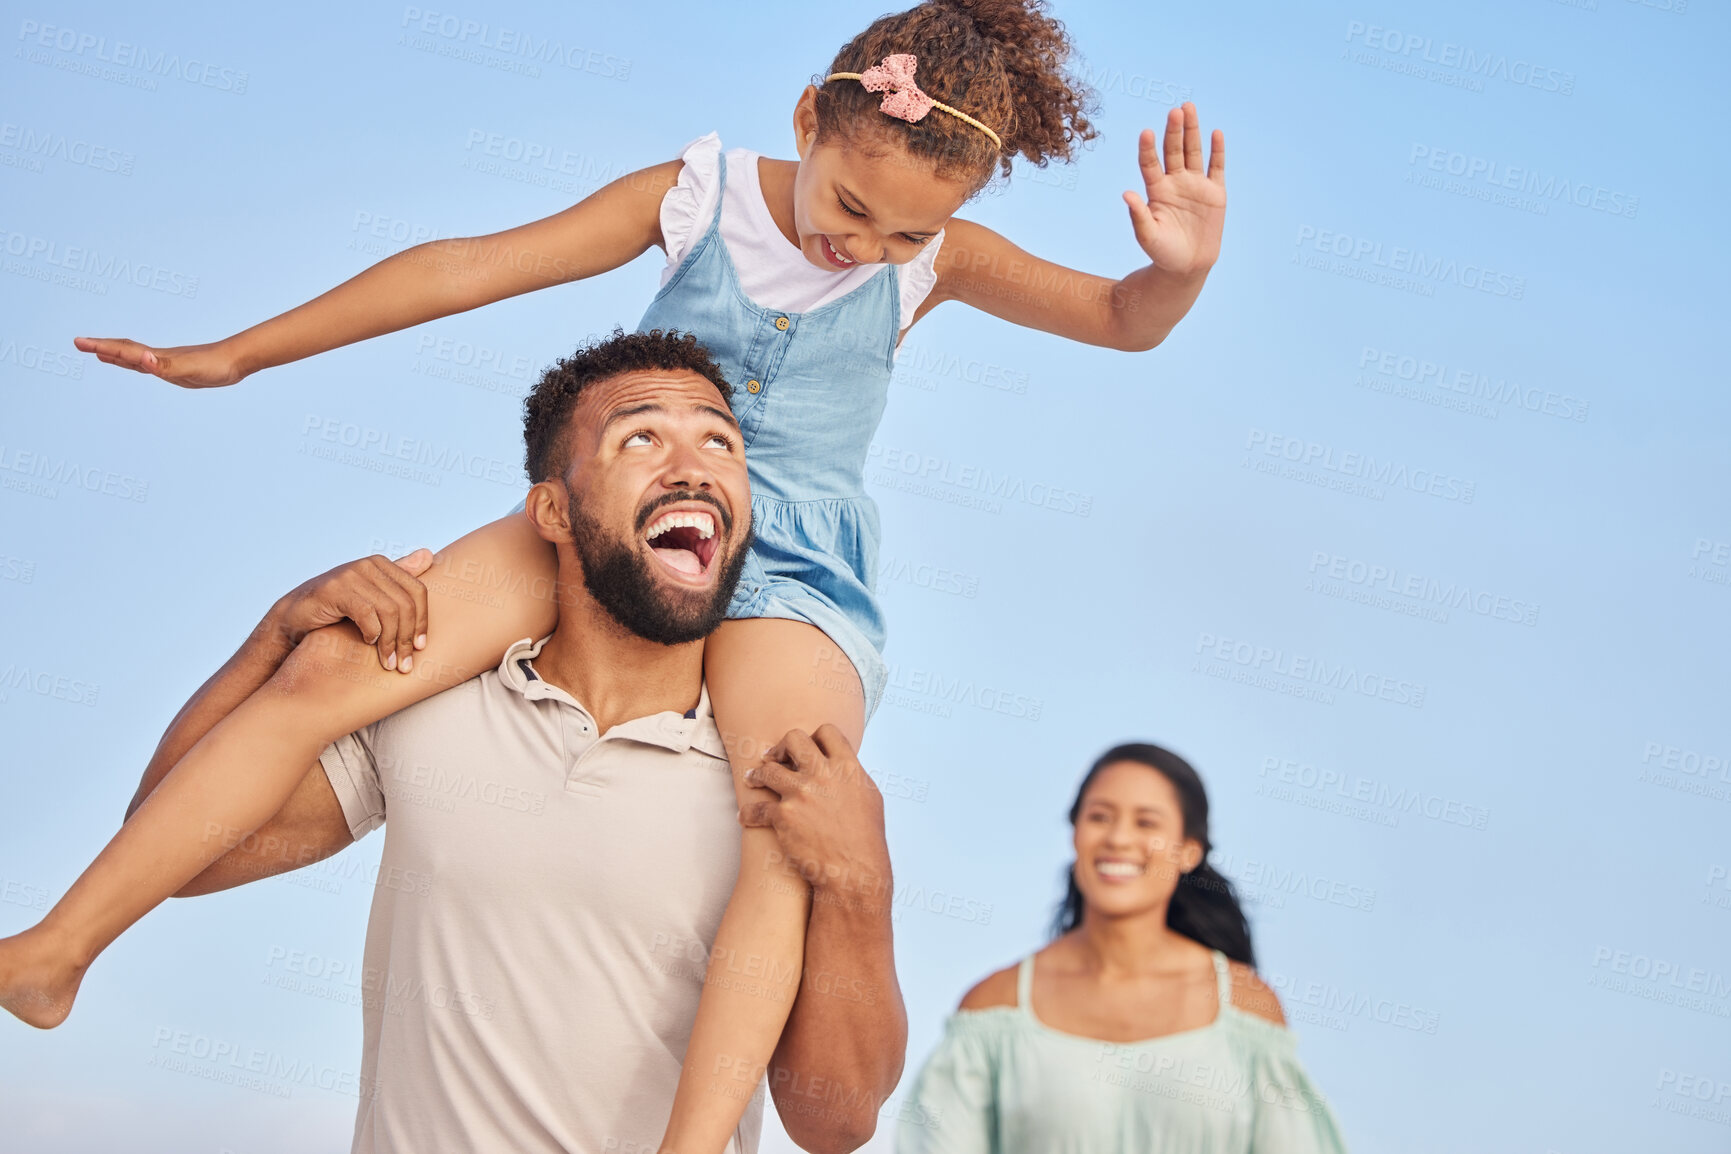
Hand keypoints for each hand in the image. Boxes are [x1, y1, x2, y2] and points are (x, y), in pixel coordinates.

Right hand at [72, 337, 244, 388]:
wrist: (237, 360)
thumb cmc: (215, 365)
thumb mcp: (188, 369)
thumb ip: (164, 365)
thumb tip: (142, 358)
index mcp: (157, 357)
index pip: (123, 350)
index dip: (100, 347)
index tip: (78, 342)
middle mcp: (159, 357)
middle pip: (124, 350)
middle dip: (101, 348)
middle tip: (79, 344)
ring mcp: (167, 363)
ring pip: (135, 357)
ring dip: (115, 355)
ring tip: (99, 353)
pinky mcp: (177, 370)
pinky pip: (150, 366)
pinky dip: (137, 364)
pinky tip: (138, 364)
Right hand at [266, 550, 434, 672]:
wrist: (294, 617)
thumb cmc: (336, 609)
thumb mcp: (370, 594)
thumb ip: (398, 576)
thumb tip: (429, 554)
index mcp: (381, 564)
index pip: (418, 591)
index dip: (422, 621)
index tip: (420, 647)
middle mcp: (368, 565)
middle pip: (405, 604)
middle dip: (407, 637)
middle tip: (405, 663)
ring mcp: (351, 575)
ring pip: (389, 612)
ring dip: (391, 642)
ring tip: (389, 662)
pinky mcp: (335, 590)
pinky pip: (367, 614)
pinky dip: (371, 633)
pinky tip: (367, 643)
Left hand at [741, 726, 890, 909]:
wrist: (856, 873)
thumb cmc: (866, 840)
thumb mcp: (870, 798)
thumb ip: (853, 776)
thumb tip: (844, 765)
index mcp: (847, 768)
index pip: (826, 731)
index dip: (813, 737)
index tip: (805, 749)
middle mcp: (823, 775)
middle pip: (793, 739)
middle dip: (781, 747)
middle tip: (774, 758)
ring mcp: (801, 794)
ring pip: (768, 769)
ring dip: (757, 774)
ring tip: (753, 780)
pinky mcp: (784, 817)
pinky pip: (756, 809)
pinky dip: (747, 813)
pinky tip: (744, 816)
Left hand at [1122, 102, 1225, 277]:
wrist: (1187, 267)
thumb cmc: (1162, 252)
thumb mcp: (1148, 235)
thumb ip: (1138, 214)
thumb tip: (1126, 194)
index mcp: (1156, 190)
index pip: (1150, 164)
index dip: (1148, 149)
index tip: (1146, 133)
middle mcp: (1175, 182)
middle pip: (1173, 151)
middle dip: (1173, 131)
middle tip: (1174, 111)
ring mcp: (1195, 185)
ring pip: (1194, 152)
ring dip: (1192, 131)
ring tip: (1188, 109)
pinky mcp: (1215, 192)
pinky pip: (1216, 167)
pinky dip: (1217, 151)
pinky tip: (1216, 133)